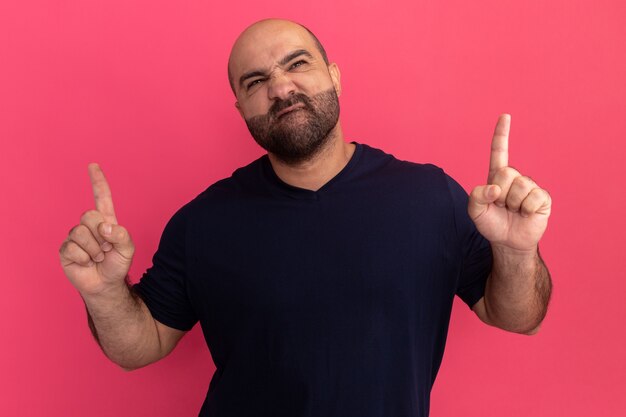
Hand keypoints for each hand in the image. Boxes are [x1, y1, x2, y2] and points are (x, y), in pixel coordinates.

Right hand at [59, 164, 134, 295]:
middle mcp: (88, 226)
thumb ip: (122, 235)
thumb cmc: (117, 265)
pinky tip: (86, 263)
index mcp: (105, 221)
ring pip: (80, 231)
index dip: (97, 182)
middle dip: (100, 234)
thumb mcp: (128, 249)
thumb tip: (104, 227)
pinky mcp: (65, 250)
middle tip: (105, 249)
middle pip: (89, 215)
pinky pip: (72, 248)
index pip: (102, 198)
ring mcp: (75, 237)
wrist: (106, 285)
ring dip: (93, 249)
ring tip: (97, 257)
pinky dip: (84, 258)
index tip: (93, 165)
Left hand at [468, 114, 551, 252]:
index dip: (501, 134)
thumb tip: (495, 188)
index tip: (505, 116)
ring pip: (520, 186)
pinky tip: (525, 214)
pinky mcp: (543, 198)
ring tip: (513, 211)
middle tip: (502, 205)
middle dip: (500, 193)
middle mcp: (515, 178)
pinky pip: (533, 198)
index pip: (499, 152)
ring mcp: (530, 187)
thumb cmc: (491, 224)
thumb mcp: (475, 211)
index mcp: (497, 177)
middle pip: (506, 172)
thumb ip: (477, 196)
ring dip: (513, 203)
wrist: (507, 242)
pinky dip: (526, 210)